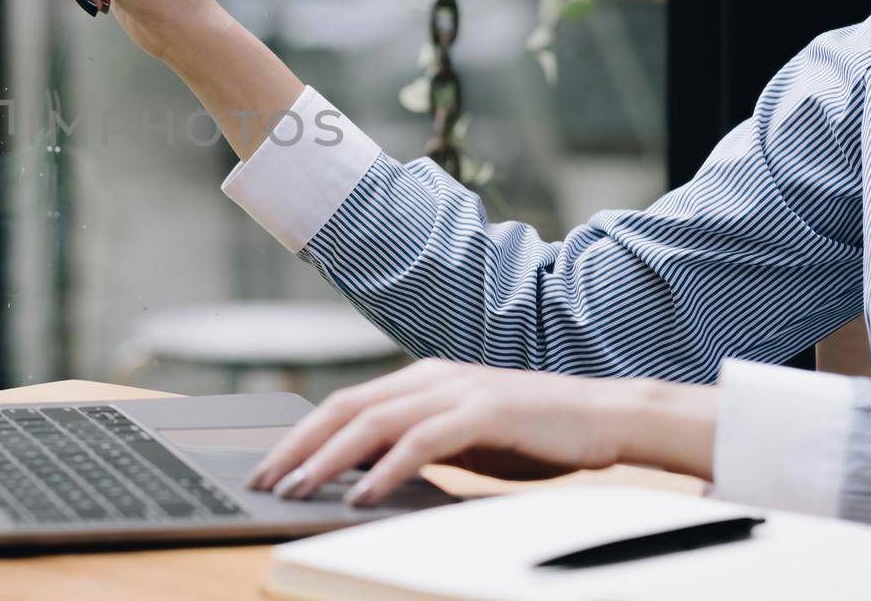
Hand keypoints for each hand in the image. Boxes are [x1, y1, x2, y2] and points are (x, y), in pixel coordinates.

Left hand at [244, 359, 718, 506]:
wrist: (606, 416)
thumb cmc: (535, 432)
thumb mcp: (463, 439)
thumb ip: (418, 445)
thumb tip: (367, 474)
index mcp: (420, 379)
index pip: (344, 404)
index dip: (301, 434)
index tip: (270, 466)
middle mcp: (430, 377)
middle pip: (344, 407)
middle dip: (298, 445)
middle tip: (265, 480)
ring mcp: (456, 391)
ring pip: (373, 422)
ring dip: (329, 458)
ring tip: (299, 488)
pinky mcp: (484, 412)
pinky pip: (422, 441)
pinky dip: (387, 468)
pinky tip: (363, 493)